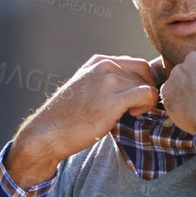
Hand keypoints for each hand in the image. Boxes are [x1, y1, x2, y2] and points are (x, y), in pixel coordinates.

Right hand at [5, 54, 159, 184]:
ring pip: (147, 84)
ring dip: (145, 101)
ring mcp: (108, 81)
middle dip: (146, 89)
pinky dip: (148, 105)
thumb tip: (135, 87)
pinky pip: (147, 94)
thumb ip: (107, 81)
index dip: (142, 81)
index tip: (134, 98)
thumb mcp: (86, 88)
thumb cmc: (67, 118)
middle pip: (144, 71)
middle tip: (136, 107)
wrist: (47, 134)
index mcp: (98, 61)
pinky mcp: (113, 100)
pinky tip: (133, 114)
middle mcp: (104, 66)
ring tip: (131, 113)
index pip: (136, 63)